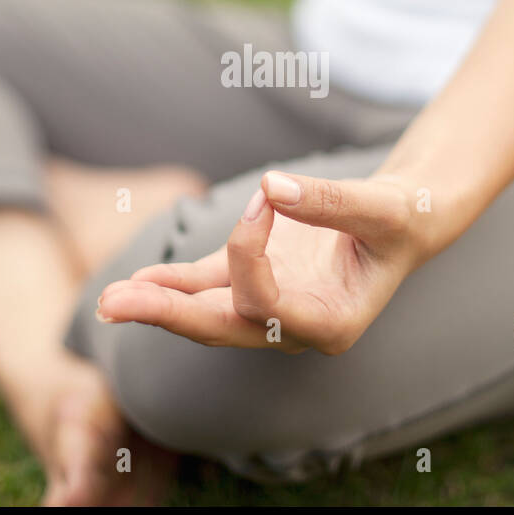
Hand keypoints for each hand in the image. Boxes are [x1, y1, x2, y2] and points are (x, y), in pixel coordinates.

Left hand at [96, 171, 424, 354]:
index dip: (249, 253)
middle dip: (166, 314)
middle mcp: (295, 329)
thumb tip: (272, 186)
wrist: (404, 219)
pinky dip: (173, 285)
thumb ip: (331, 201)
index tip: (263, 197)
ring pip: (206, 314)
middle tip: (113, 306)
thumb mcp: (382, 208)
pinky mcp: (255, 285)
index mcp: (332, 325)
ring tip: (108, 302)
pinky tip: (137, 281)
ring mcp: (271, 309)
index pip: (266, 305)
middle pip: (222, 328)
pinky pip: (206, 288)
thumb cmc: (402, 218)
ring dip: (158, 304)